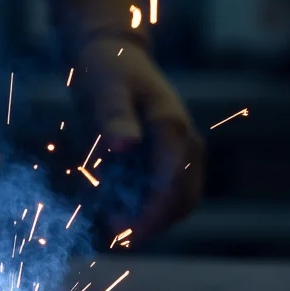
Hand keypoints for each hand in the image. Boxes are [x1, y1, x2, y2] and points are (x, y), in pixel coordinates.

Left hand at [58, 0, 203, 236]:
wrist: (112, 53)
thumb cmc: (106, 69)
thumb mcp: (104, 89)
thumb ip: (112, 116)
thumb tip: (123, 144)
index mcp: (173, 130)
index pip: (171, 190)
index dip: (146, 219)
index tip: (114, 233)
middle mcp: (186, 145)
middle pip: (180, 204)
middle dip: (146, 227)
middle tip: (106, 237)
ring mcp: (181, 154)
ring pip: (174, 204)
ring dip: (144, 220)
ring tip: (103, 224)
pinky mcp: (168, 160)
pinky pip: (161, 195)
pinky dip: (139, 208)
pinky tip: (106, 208)